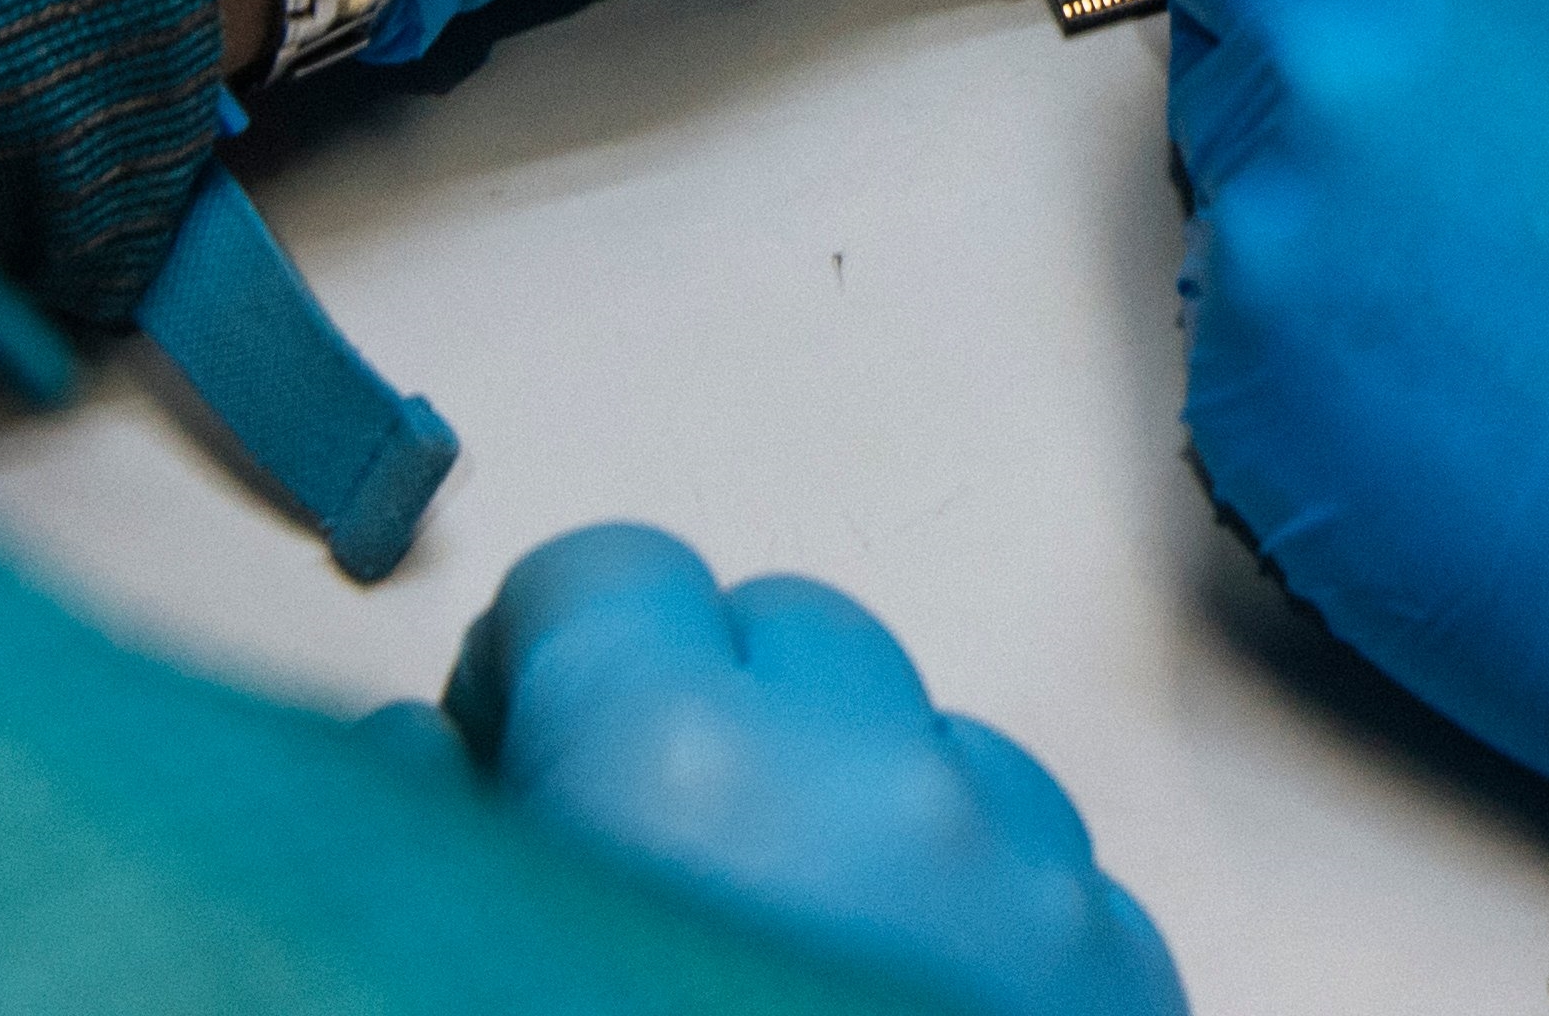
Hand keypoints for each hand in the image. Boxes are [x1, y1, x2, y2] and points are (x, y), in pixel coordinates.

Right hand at [411, 523, 1177, 1015]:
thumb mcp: (449, 953)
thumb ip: (423, 824)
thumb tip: (430, 750)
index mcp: (682, 767)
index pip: (608, 576)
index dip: (539, 665)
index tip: (508, 748)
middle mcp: (882, 785)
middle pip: (787, 639)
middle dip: (705, 718)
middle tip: (639, 864)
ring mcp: (1030, 880)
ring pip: (931, 744)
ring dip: (854, 811)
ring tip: (775, 954)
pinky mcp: (1125, 968)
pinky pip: (1042, 871)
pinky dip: (971, 914)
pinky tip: (890, 1003)